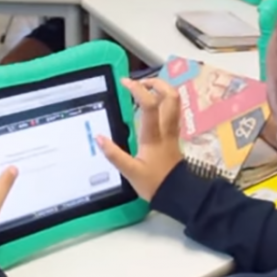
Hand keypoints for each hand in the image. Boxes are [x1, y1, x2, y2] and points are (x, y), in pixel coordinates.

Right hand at [97, 78, 182, 201]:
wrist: (177, 193)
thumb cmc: (154, 183)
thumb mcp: (130, 172)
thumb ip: (114, 154)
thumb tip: (99, 138)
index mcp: (154, 136)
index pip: (149, 105)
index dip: (138, 90)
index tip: (125, 83)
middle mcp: (166, 129)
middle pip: (171, 97)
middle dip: (157, 83)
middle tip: (140, 83)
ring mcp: (172, 131)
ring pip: (175, 103)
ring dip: (162, 90)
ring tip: (145, 90)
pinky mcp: (174, 136)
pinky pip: (172, 111)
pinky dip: (163, 102)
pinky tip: (151, 106)